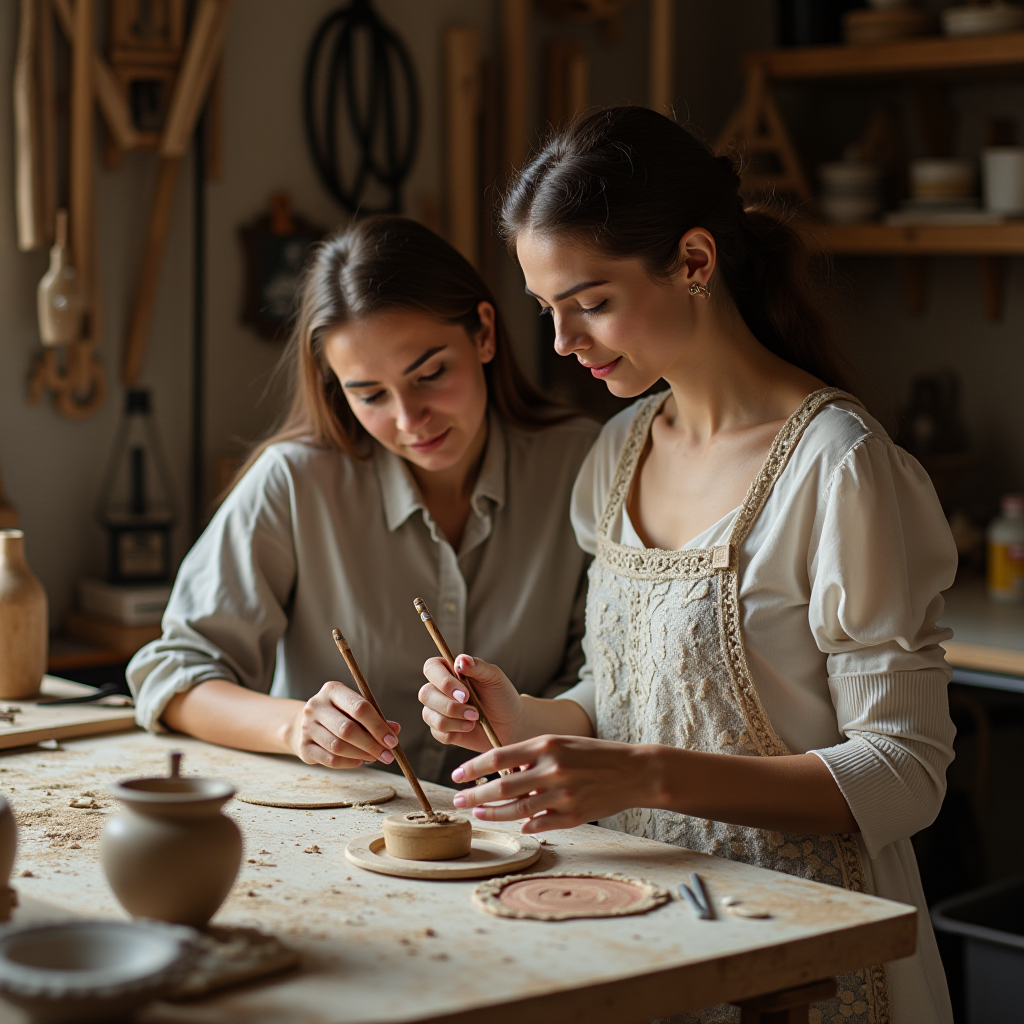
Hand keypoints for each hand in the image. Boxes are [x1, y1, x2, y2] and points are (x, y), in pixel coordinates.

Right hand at [290, 680, 401, 769]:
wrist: (304, 724)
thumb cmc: (339, 714)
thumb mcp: (356, 709)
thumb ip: (375, 718)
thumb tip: (395, 730)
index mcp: (332, 690)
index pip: (359, 707)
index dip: (378, 726)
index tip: (392, 741)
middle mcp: (316, 706)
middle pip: (347, 729)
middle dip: (372, 744)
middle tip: (388, 755)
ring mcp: (307, 726)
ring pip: (338, 746)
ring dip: (362, 755)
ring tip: (375, 757)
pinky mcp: (303, 747)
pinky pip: (330, 760)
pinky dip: (349, 763)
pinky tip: (359, 760)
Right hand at [419, 655, 523, 752]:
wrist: (510, 722)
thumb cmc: (501, 695)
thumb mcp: (493, 676)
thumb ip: (477, 666)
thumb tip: (461, 660)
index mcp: (448, 671)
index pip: (431, 668)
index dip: (443, 681)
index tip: (465, 693)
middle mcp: (438, 689)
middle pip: (425, 694)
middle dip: (450, 705)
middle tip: (474, 710)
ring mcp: (437, 710)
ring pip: (429, 715)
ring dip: (455, 719)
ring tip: (475, 718)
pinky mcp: (440, 730)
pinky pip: (437, 732)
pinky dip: (456, 730)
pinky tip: (470, 727)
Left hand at [449, 734, 652, 832]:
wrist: (634, 771)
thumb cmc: (595, 754)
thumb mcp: (562, 743)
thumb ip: (531, 754)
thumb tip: (500, 770)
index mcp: (546, 745)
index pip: (498, 756)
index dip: (473, 767)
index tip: (456, 775)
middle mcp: (551, 769)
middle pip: (501, 786)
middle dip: (474, 795)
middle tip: (458, 800)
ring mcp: (562, 795)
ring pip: (516, 809)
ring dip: (493, 813)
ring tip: (478, 813)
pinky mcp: (573, 816)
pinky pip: (539, 823)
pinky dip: (524, 824)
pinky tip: (516, 824)